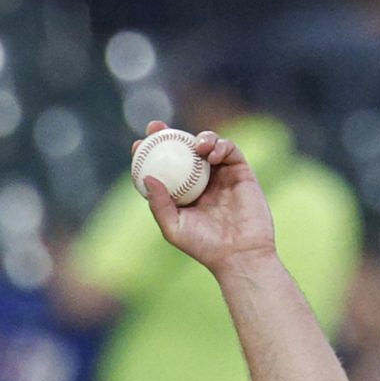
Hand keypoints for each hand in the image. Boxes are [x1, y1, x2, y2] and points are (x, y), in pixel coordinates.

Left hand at [135, 123, 276, 274]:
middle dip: (168, 133)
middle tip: (157, 127)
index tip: (138, 144)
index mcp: (181, 193)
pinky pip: (230, 150)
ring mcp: (220, 174)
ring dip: (199, 138)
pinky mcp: (241, 171)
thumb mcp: (173, 227)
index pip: (163, 167)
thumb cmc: (204, 246)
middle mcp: (199, 181)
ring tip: (195, 146)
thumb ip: (159, 204)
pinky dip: (220, 145)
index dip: (149, 152)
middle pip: (182, 150)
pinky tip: (211, 153)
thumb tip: (147, 177)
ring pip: (206, 145)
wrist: (240, 253)